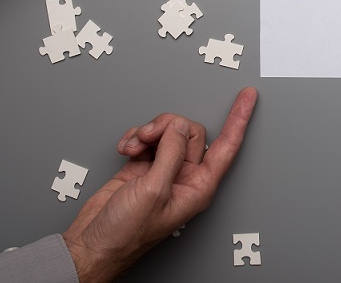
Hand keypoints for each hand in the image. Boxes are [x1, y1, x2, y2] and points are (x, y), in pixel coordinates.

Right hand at [63, 88, 257, 282]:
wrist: (92, 244)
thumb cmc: (125, 233)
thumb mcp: (154, 191)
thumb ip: (171, 154)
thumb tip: (180, 127)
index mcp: (199, 186)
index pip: (228, 146)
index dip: (239, 119)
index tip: (248, 96)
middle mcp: (184, 177)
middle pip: (190, 132)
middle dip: (169, 127)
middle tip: (150, 136)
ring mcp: (163, 170)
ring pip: (168, 132)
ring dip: (149, 132)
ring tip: (134, 146)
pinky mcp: (142, 166)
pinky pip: (147, 138)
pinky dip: (135, 138)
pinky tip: (126, 148)